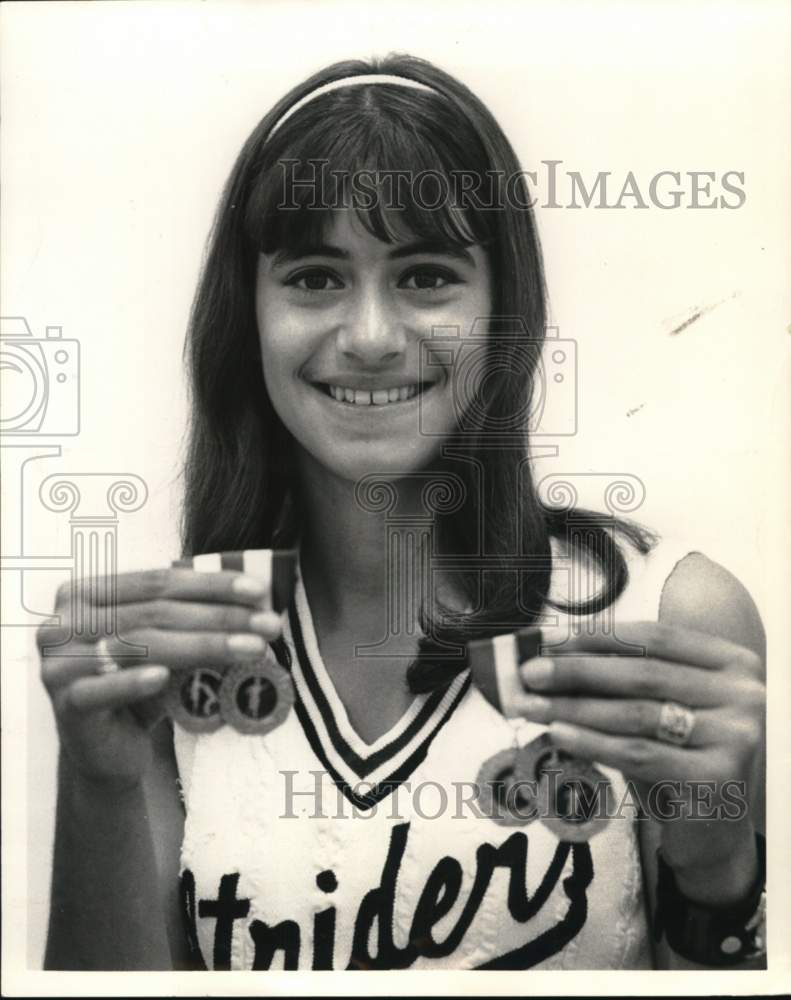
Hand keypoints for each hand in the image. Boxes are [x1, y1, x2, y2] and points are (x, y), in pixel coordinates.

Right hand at [38, 566, 283, 787]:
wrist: (107, 749)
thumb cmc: (139, 686)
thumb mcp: (164, 645)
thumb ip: (190, 617)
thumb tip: (257, 601)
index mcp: (85, 593)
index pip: (158, 581)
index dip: (211, 584)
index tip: (260, 591)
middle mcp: (63, 622)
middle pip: (155, 612)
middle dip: (220, 616)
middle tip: (268, 625)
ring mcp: (58, 663)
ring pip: (141, 645)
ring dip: (203, 645)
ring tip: (252, 649)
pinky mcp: (64, 704)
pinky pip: (103, 688)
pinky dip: (135, 682)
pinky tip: (166, 678)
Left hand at [515, 622, 763, 886]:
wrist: (711, 832)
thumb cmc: (675, 756)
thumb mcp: (655, 706)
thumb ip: (618, 677)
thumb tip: (548, 652)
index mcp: (731, 662)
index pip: (656, 636)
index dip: (598, 635)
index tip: (548, 637)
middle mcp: (743, 694)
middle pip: (643, 673)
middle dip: (577, 670)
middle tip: (529, 671)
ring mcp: (735, 737)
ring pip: (637, 714)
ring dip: (574, 707)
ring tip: (531, 705)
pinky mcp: (716, 779)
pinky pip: (639, 754)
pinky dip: (592, 742)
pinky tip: (557, 734)